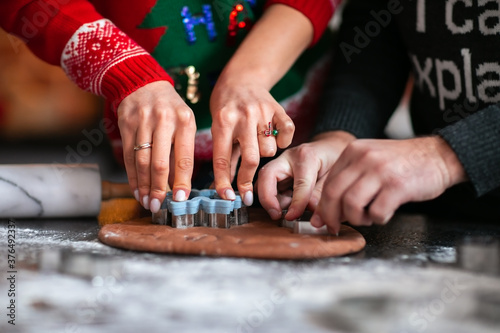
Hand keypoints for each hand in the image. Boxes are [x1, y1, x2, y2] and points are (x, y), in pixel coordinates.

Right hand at [117, 80, 195, 212]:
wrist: (143, 82)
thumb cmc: (170, 109)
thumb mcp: (185, 122)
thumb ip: (182, 149)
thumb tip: (179, 184)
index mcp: (185, 121)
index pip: (184, 157)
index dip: (181, 181)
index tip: (181, 199)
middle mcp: (164, 120)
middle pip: (159, 162)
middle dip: (158, 188)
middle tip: (158, 206)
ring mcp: (143, 121)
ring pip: (141, 161)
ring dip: (143, 185)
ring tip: (146, 201)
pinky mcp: (126, 123)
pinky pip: (128, 155)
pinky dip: (131, 175)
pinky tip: (136, 188)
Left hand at [210, 80, 293, 205]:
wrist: (241, 78)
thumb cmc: (225, 108)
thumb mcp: (218, 128)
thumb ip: (225, 157)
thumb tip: (223, 188)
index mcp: (222, 121)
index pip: (222, 158)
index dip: (224, 182)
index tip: (227, 198)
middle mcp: (243, 116)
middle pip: (251, 158)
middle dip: (248, 178)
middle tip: (246, 190)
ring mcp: (263, 111)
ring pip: (270, 150)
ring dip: (264, 154)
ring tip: (257, 147)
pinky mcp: (279, 108)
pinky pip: (288, 134)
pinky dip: (284, 141)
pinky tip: (275, 139)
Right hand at [256, 131, 355, 219]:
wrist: (331, 146)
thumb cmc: (334, 159)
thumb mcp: (334, 176)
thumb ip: (321, 193)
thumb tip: (309, 209)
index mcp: (307, 156)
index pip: (299, 183)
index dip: (296, 203)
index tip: (292, 217)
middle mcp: (288, 157)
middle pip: (267, 175)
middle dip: (267, 198)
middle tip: (276, 215)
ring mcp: (280, 164)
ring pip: (262, 182)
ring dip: (269, 199)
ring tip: (285, 210)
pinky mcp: (276, 172)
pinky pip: (266, 187)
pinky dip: (272, 199)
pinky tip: (286, 204)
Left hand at [310, 136, 466, 233]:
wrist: (439, 155)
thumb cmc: (402, 163)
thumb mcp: (370, 160)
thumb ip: (349, 180)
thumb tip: (327, 210)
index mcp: (353, 151)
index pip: (327, 183)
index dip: (323, 206)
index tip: (326, 219)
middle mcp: (363, 158)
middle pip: (333, 193)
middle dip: (332, 216)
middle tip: (336, 227)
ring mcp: (380, 171)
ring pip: (351, 204)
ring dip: (356, 219)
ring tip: (367, 218)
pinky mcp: (397, 186)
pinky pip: (376, 212)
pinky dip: (377, 219)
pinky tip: (384, 215)